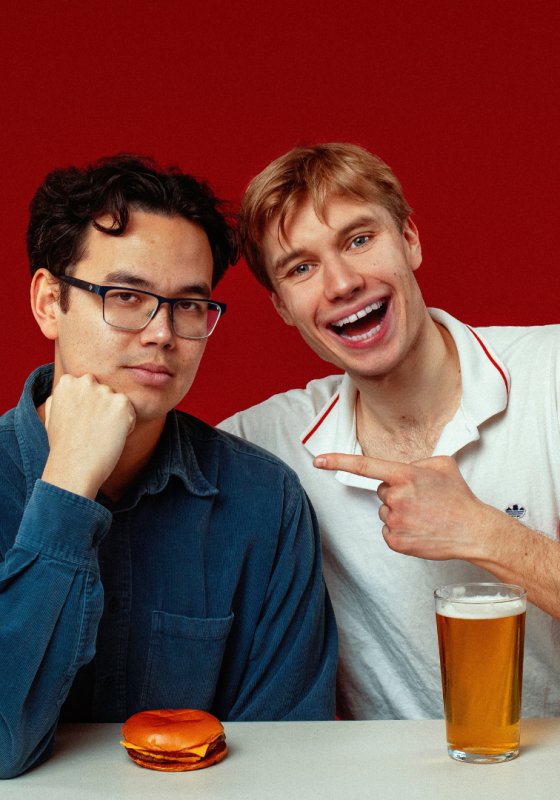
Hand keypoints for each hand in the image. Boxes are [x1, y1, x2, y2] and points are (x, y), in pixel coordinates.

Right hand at [42, 373, 135, 499]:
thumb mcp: (52, 415)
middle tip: (92, 431)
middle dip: (103, 408)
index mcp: (68, 382)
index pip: (88, 385)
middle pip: (105, 392)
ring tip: (100, 435)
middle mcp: (86, 382)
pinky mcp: (122, 404)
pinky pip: (131, 412)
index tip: (81, 423)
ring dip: (114, 417)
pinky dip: (127, 426)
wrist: (74, 468)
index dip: (88, 406)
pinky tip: (110, 438)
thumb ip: (61, 396)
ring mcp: (105, 392)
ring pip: (118, 402)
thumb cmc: (63, 446)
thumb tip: (71, 384)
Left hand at [313, 453, 502, 561]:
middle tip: (422, 500)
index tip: (318, 460)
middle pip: (381, 491)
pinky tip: (420, 529)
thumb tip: (400, 470)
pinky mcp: (396, 541)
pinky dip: (400, 530)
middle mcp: (396, 497)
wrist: (473, 530)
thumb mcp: (441, 464)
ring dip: (400, 512)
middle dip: (397, 493)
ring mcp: (395, 521)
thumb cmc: (459, 496)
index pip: (364, 466)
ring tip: (425, 516)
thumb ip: (415, 462)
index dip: (338, 461)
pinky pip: (388, 531)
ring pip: (385, 512)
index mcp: (405, 475)